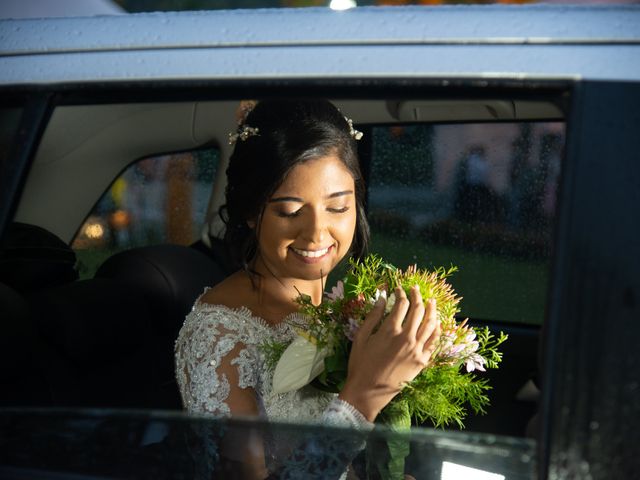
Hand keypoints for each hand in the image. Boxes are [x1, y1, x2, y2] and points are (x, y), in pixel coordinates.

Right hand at [339, 285, 440, 421]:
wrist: (368, 391)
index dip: (400, 294)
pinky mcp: (422, 361)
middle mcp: (407, 337)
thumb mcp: (361, 338)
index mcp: (390, 330)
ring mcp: (417, 349)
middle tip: (414, 289)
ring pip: (430, 323)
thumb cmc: (360, 364)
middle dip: (416, 296)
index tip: (398, 289)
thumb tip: (383, 299)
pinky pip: (434, 341)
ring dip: (431, 309)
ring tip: (431, 301)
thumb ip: (373, 317)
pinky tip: (436, 322)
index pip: (401, 304)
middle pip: (417, 310)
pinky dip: (436, 329)